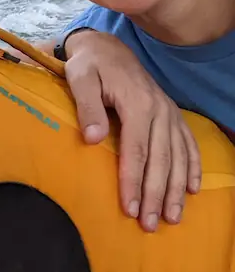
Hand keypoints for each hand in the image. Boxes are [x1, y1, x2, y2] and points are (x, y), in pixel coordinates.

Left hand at [63, 29, 200, 230]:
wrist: (106, 47)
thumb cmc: (89, 66)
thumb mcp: (80, 79)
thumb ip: (87, 107)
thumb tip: (93, 138)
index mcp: (137, 103)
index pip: (137, 150)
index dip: (133, 181)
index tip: (129, 209)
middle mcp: (159, 110)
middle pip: (160, 159)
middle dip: (155, 194)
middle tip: (149, 225)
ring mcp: (169, 112)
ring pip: (177, 156)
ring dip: (176, 189)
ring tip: (172, 217)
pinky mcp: (172, 114)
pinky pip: (188, 143)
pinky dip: (192, 167)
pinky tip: (192, 190)